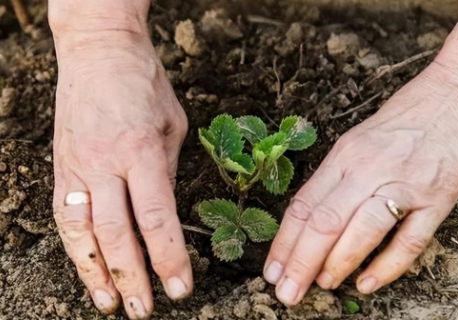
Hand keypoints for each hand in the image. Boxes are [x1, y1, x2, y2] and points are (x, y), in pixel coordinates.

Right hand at [51, 31, 190, 317]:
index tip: (181, 287)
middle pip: (117, 235)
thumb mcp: (172, 126)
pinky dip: (76, 249)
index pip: (156, 218)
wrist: (99, 52)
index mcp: (140, 151)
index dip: (169, 258)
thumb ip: (166, 172)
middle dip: (134, 277)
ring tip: (111, 304)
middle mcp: (105, 164)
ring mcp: (77, 167)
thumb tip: (166, 213)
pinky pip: (66, 216)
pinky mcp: (62, 167)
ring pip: (83, 233)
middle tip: (146, 309)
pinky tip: (87, 270)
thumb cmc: (145, 85)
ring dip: (97, 274)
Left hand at [264, 53, 457, 303]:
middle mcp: (369, 169)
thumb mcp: (358, 140)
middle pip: (324, 222)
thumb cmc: (404, 119)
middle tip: (286, 293)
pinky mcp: (438, 199)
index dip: (284, 242)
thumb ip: (335, 178)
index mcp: (345, 154)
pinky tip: (366, 284)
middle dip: (300, 262)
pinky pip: (409, 241)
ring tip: (320, 285)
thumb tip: (307, 219)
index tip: (271, 269)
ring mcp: (405, 184)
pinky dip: (386, 267)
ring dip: (336, 264)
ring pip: (361, 231)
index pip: (304, 204)